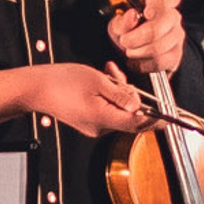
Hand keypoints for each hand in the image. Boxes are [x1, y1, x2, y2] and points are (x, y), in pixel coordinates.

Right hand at [30, 62, 152, 137]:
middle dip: (131, 97)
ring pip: (118, 111)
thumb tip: (138, 106)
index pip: (137, 123)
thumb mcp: (97, 82)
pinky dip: (108, 97)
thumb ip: (120, 95)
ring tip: (106, 75)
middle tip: (119, 79)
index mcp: (103, 118)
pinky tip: (100, 83)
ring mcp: (92, 126)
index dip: (155, 119)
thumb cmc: (61, 82)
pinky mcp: (87, 121)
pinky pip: (107, 110)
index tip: (169, 118)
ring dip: (118, 93)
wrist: (35, 88)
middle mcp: (99, 127)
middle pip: (129, 117)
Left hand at [108, 0, 186, 76]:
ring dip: (138, 53)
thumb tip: (132, 15)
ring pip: (159, 47)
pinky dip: (143, 65)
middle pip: (159, 27)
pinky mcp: (176, 55)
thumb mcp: (117, 23)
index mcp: (160, 2)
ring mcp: (177, 37)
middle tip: (124, 41)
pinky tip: (135, 62)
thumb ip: (122, 20)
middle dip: (137, 38)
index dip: (158, 5)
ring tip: (129, 51)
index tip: (146, 12)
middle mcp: (173, 17)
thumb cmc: (127, 30)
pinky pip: (161, 62)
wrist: (130, 50)